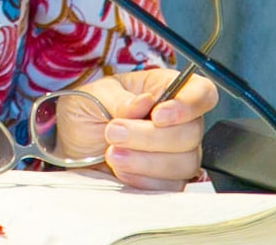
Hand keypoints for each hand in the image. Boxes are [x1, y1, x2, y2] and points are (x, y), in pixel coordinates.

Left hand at [68, 68, 217, 189]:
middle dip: (150, 137)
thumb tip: (143, 103)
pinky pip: (169, 186)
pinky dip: (143, 180)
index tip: (158, 115)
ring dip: (145, 161)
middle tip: (115, 132)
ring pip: (184, 163)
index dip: (188, 105)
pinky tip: (120, 169)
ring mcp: (176, 153)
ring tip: (113, 153)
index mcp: (167, 89)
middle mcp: (179, 121)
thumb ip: (120, 98)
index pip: (201, 93)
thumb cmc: (89, 110)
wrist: (74, 144)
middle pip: (192, 133)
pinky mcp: (166, 180)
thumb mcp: (97, 94)